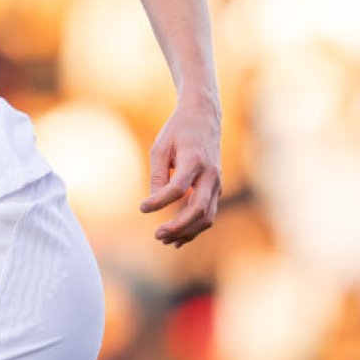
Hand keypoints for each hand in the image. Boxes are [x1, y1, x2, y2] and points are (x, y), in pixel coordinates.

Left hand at [139, 97, 221, 246]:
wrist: (204, 119)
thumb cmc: (177, 132)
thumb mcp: (160, 148)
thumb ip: (157, 175)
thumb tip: (154, 202)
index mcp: (194, 159)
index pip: (178, 187)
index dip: (160, 201)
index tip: (142, 208)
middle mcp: (211, 174)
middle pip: (199, 208)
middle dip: (178, 226)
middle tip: (157, 234)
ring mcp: (217, 183)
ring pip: (207, 216)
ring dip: (187, 232)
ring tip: (164, 240)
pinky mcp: (216, 189)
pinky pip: (209, 214)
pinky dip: (194, 229)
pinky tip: (177, 239)